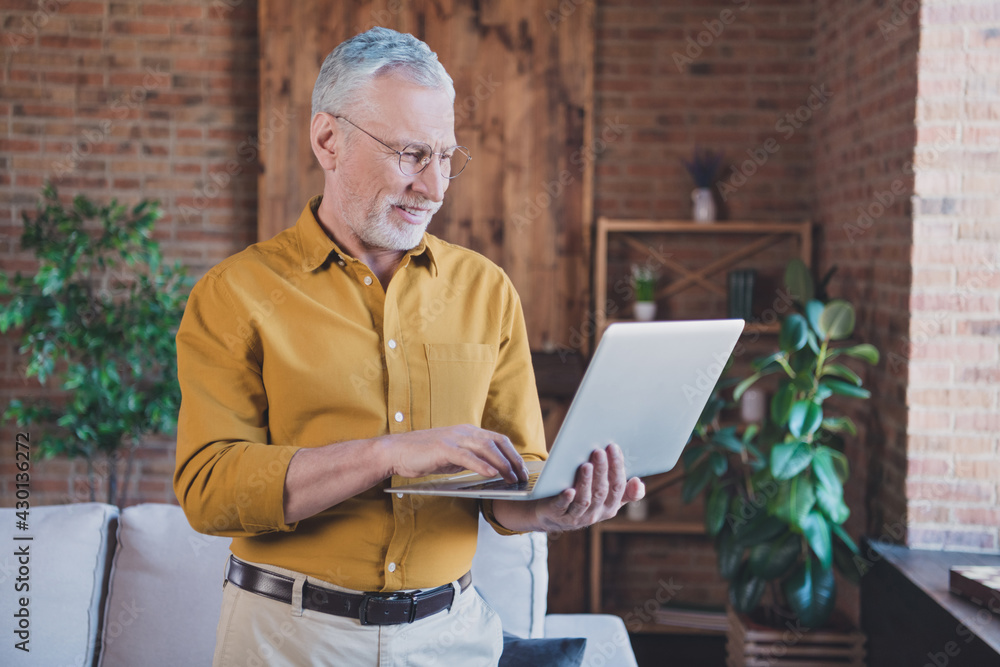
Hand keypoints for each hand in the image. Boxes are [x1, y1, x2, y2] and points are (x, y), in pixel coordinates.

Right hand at [378, 424, 527, 482]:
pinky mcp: (443, 448)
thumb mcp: (452, 456)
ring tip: (512, 478)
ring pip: (486, 449)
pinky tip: (492, 474)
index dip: (513, 454)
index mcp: (468, 432)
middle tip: (523, 476)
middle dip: (513, 460)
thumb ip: (470, 459)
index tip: (522, 469)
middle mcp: (464, 432)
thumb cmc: (424, 455)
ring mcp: (454, 438)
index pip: (498, 440)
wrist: (397, 451)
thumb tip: (489, 469)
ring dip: (502, 464)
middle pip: (497, 443)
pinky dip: (482, 465)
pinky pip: (467, 457)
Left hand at [529, 443, 643, 531]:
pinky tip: (568, 490)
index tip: (613, 447)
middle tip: (599, 451)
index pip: (617, 486)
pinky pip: (563, 508)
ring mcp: (576, 517)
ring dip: (586, 482)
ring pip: (584, 500)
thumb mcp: (605, 497)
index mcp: (609, 506)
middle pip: (601, 491)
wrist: (553, 516)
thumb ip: (624, 491)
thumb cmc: (584, 497)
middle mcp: (595, 513)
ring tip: (586, 465)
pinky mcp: (558, 516)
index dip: (617, 467)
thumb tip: (638, 482)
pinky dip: (566, 499)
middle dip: (602, 470)